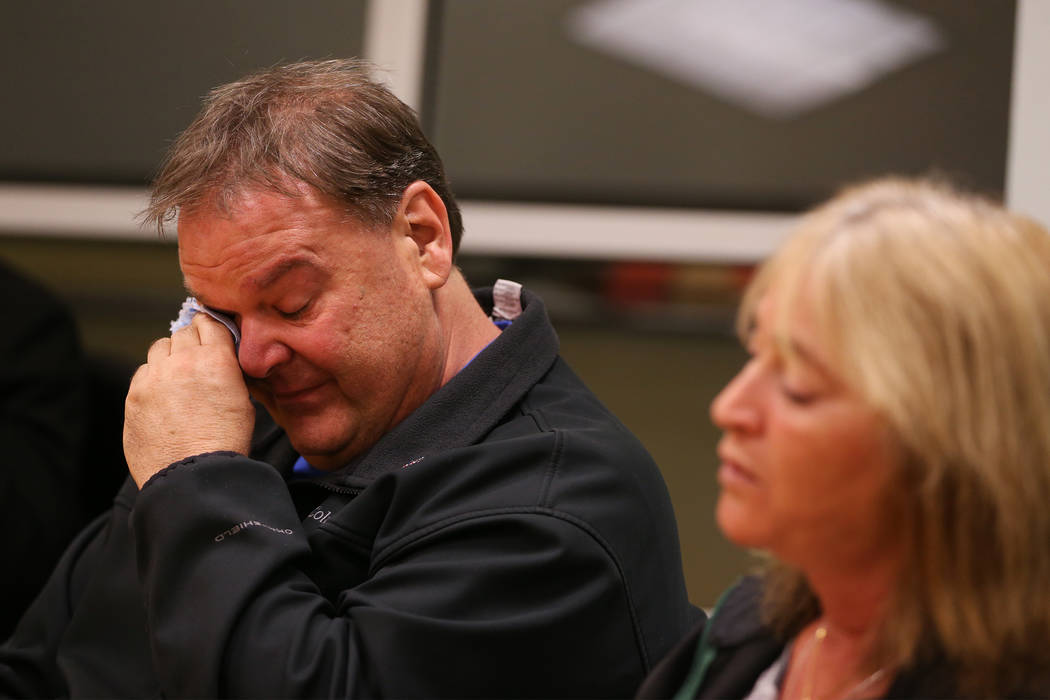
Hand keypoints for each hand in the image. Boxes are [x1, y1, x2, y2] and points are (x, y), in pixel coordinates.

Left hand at [124, 313, 253, 487]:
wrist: (192, 478)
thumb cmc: (224, 445)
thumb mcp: (243, 402)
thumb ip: (229, 373)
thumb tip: (222, 361)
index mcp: (215, 360)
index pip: (209, 322)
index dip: (212, 327)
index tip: (212, 333)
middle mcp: (182, 362)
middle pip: (183, 332)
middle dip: (192, 341)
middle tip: (199, 358)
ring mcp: (154, 377)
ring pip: (160, 347)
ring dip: (171, 355)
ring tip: (179, 375)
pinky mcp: (134, 395)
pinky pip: (143, 371)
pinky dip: (153, 376)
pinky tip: (164, 394)